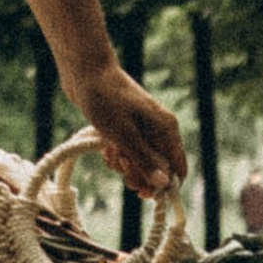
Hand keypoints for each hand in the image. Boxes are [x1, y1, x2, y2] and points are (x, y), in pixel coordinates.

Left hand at [70, 66, 187, 201]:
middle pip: (158, 168)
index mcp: (166, 129)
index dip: (163, 185)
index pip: (178, 168)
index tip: (140, 192)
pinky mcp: (126, 128)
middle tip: (121, 166)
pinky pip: (127, 152)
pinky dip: (116, 155)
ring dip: (124, 165)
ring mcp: (142, 128)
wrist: (84, 71)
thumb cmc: (105, 99)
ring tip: (110, 152)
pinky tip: (105, 149)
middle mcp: (159, 129)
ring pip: (140, 162)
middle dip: (138, 174)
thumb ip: (145, 160)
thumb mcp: (124, 135)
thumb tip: (165, 185)